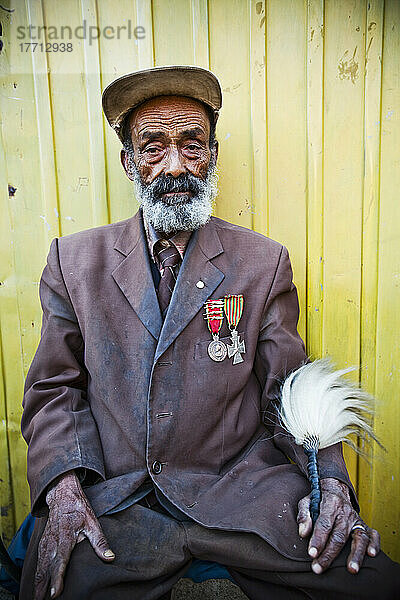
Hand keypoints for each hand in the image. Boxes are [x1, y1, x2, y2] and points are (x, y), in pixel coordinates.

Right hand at [34, 470, 114, 599]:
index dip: (57, 578)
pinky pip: (38, 560)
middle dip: (44, 586)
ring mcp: (46, 541)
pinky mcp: (43, 542)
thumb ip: (100, 541)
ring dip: (38, 582)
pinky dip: (36, 573)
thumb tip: (110, 557)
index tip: (55, 593)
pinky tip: (37, 583)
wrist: (63, 494)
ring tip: (38, 598)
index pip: (60, 561)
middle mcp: (53, 541)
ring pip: (40, 565)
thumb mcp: (92, 522)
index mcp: (66, 537)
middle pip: (47, 567)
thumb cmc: (79, 508)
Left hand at [297, 477, 379, 574]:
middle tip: (318, 568)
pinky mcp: (363, 525)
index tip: (312, 554)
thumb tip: (303, 533)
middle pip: (339, 535)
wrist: (336, 489)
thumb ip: (303, 515)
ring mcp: (356, 519)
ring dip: (356, 554)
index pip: (324, 524)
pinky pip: (373, 534)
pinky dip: (374, 544)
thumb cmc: (319, 499)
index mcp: (330, 503)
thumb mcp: (307, 501)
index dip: (318, 539)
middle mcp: (345, 512)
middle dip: (329, 554)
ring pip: (359, 537)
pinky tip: (371, 554)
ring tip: (351, 569)